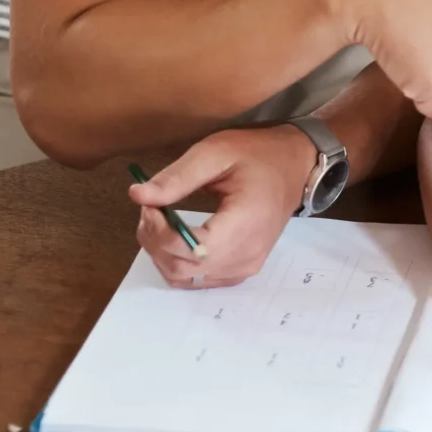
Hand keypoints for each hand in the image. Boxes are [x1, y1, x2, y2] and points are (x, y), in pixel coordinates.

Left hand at [127, 125, 316, 287]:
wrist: (293, 167)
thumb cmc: (258, 156)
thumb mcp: (215, 153)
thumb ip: (176, 177)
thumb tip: (137, 195)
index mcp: (245, 223)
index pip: (188, 248)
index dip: (157, 231)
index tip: (148, 205)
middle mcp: (247, 254)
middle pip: (180, 268)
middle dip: (154, 241)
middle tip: (151, 210)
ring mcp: (245, 267)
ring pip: (184, 278)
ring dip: (161, 253)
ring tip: (161, 222)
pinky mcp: (241, 270)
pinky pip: (197, 279)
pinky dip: (176, 262)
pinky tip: (175, 237)